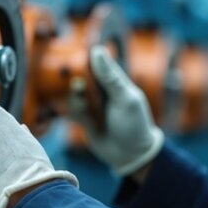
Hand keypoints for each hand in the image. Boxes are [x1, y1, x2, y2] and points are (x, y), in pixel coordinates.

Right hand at [68, 47, 163, 176]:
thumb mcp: (125, 99)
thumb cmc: (134, 125)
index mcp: (116, 81)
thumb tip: (97, 51)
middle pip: (82, 76)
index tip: (76, 59)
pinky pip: (73, 109)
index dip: (86, 58)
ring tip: (84, 107)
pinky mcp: (85, 118)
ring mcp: (93, 104)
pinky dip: (73, 110)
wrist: (130, 156)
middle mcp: (103, 90)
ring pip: (75, 93)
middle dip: (76, 79)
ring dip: (76, 98)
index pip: (98, 62)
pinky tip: (82, 117)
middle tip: (79, 87)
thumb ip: (110, 77)